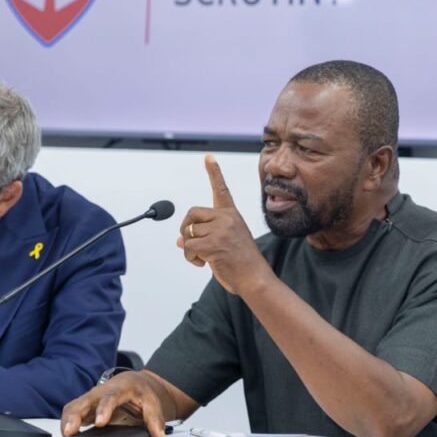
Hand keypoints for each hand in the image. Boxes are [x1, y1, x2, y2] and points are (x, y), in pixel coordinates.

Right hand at [60, 370, 174, 436]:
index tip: (100, 422)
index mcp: (120, 388)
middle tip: (70, 431)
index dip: (104, 409)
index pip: (110, 397)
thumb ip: (156, 422)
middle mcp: (102, 392)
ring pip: (74, 407)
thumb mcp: (153, 404)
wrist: (136, 383)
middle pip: (84, 401)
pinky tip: (67, 436)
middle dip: (75, 416)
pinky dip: (67, 424)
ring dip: (67, 421)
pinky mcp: (86, 408)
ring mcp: (92, 400)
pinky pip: (72, 414)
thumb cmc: (142, 392)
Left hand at [177, 154, 274, 295]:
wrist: (256, 279)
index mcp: (232, 215)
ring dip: (190, 250)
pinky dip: (190, 258)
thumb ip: (205, 237)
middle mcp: (227, 218)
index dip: (214, 172)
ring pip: (187, 233)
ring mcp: (221, 230)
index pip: (222, 189)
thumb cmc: (242, 264)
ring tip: (205, 259)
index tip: (208, 157)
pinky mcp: (214, 243)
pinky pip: (187, 246)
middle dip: (186, 228)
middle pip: (191, 213)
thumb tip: (180, 239)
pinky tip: (203, 264)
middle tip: (191, 244)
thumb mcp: (224, 245)